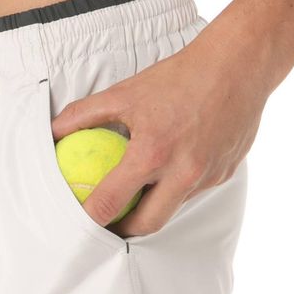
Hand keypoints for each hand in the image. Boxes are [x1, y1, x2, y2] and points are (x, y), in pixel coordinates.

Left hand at [51, 32, 268, 236]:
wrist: (240, 63)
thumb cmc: (179, 76)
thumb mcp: (125, 92)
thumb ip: (84, 115)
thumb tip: (52, 132)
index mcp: (151, 154)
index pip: (109, 203)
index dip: (90, 218)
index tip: (81, 219)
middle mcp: (181, 173)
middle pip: (145, 225)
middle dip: (124, 230)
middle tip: (110, 223)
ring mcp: (205, 177)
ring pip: (172, 210)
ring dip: (152, 210)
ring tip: (136, 198)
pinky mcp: (223, 175)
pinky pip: (192, 193)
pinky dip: (176, 189)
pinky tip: (169, 172)